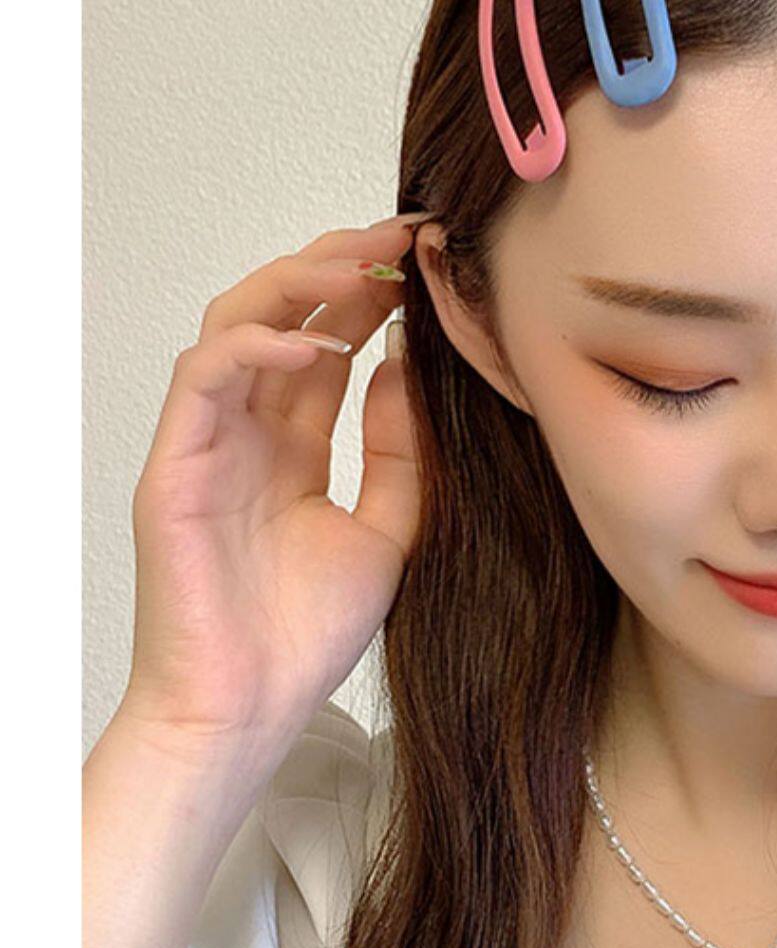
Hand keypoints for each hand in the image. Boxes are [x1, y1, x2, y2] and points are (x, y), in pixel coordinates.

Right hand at [120, 212, 427, 757]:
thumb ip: (399, 456)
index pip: (328, 346)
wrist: (249, 710)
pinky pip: (205, 379)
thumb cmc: (304, 635)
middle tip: (401, 238)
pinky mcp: (174, 465)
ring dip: (298, 285)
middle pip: (282, 317)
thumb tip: (410, 372)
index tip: (430, 266)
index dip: (374, 298)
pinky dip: (255, 348)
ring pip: (235, 325)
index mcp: (291, 448)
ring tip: (364, 266)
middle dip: (340, 267)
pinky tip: (317, 343)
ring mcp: (207, 444)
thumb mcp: (388, 533)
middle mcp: (246, 433)